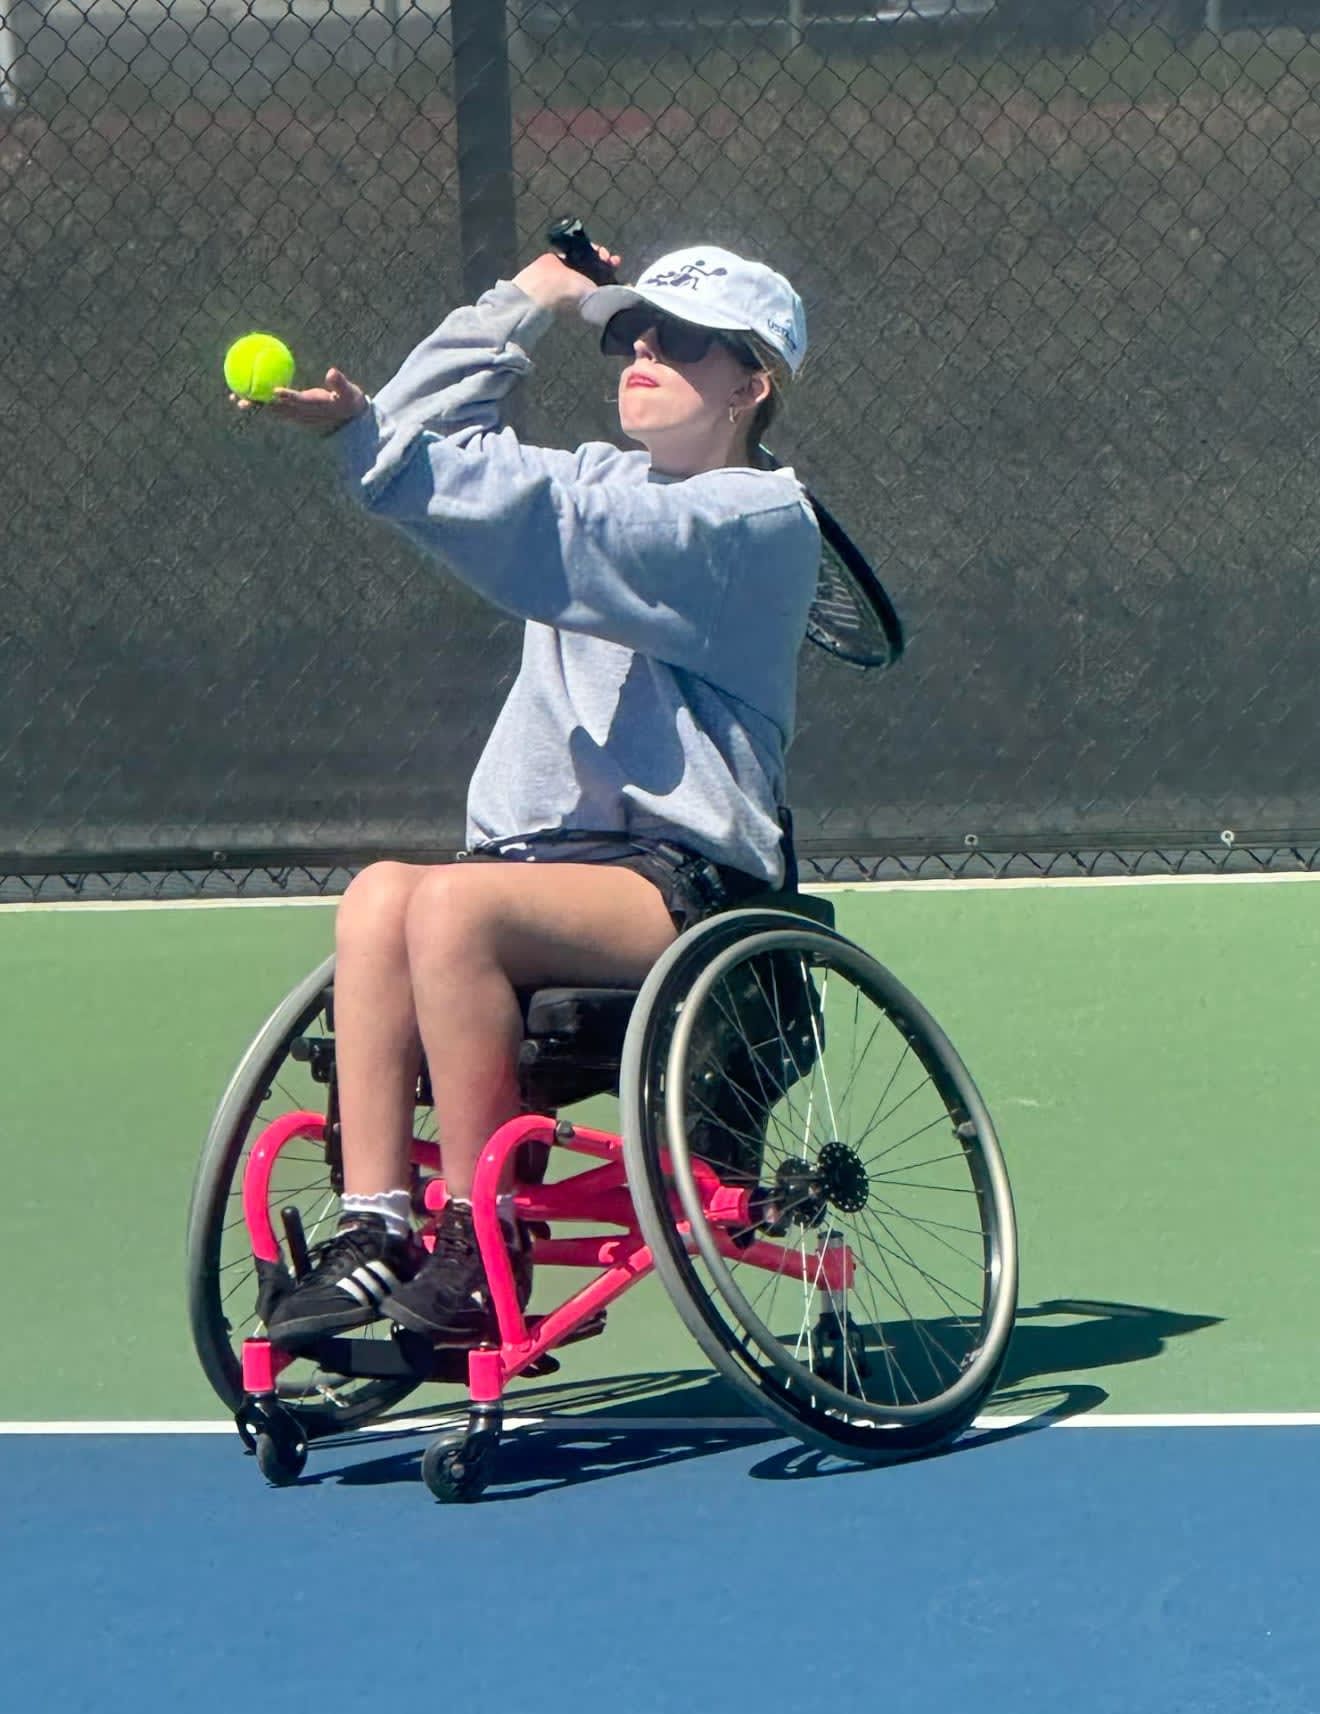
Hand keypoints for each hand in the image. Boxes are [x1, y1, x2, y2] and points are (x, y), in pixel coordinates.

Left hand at [229, 367, 367, 432]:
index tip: (273, 391)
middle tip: (239, 399)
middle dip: (258, 404)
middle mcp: (301, 413)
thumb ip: (340, 383)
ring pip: (271, 410)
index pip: (297, 401)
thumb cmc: (349, 401)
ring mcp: (295, 415)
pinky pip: (273, 407)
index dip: (285, 397)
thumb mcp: (350, 393)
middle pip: (276, 408)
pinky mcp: (292, 414)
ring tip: (234, 397)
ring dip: (254, 405)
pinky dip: (259, 402)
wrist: (349, 420)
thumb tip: (332, 372)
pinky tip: (247, 392)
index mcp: (314, 405)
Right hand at [512, 245, 620, 312]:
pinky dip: (581, 244)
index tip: (616, 262)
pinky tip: (588, 244)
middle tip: (608, 257)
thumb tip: (632, 289)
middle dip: (605, 259)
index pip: (606, 279)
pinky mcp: (561, 258)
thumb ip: (615, 292)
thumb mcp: (599, 296)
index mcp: (591, 291)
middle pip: (598, 266)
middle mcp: (582, 280)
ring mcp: (571, 269)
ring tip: (600, 251)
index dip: (613, 270)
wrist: (547, 287)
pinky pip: (574, 247)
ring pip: (587, 256)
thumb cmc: (573, 296)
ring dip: (596, 251)